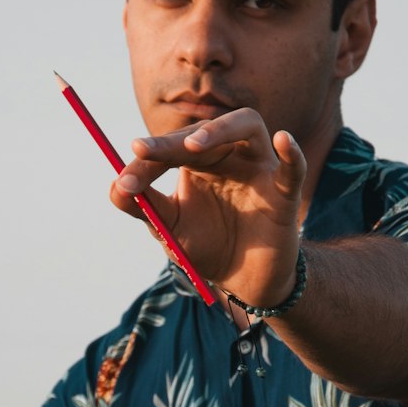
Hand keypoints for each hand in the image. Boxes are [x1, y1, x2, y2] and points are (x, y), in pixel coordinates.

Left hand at [109, 109, 305, 309]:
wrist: (243, 280)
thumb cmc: (207, 247)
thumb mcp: (171, 229)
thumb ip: (145, 208)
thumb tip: (115, 188)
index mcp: (199, 162)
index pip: (171, 147)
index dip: (146, 161)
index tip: (124, 182)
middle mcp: (229, 156)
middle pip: (203, 132)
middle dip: (171, 143)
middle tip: (143, 151)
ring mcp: (259, 169)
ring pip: (248, 126)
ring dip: (221, 130)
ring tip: (195, 146)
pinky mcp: (284, 193)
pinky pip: (293, 168)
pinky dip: (291, 153)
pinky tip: (283, 140)